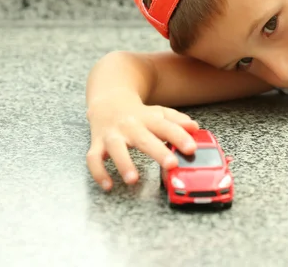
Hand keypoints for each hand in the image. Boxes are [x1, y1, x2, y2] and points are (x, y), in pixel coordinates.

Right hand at [85, 95, 199, 190]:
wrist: (108, 102)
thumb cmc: (139, 114)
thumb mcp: (159, 114)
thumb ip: (176, 121)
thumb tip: (195, 127)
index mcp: (148, 119)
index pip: (166, 127)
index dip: (180, 137)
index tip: (191, 148)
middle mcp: (130, 126)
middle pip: (144, 139)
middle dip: (157, 152)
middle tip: (172, 164)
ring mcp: (112, 135)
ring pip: (116, 148)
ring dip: (124, 163)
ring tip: (133, 180)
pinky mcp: (97, 144)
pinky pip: (93, 159)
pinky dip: (98, 172)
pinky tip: (108, 185)